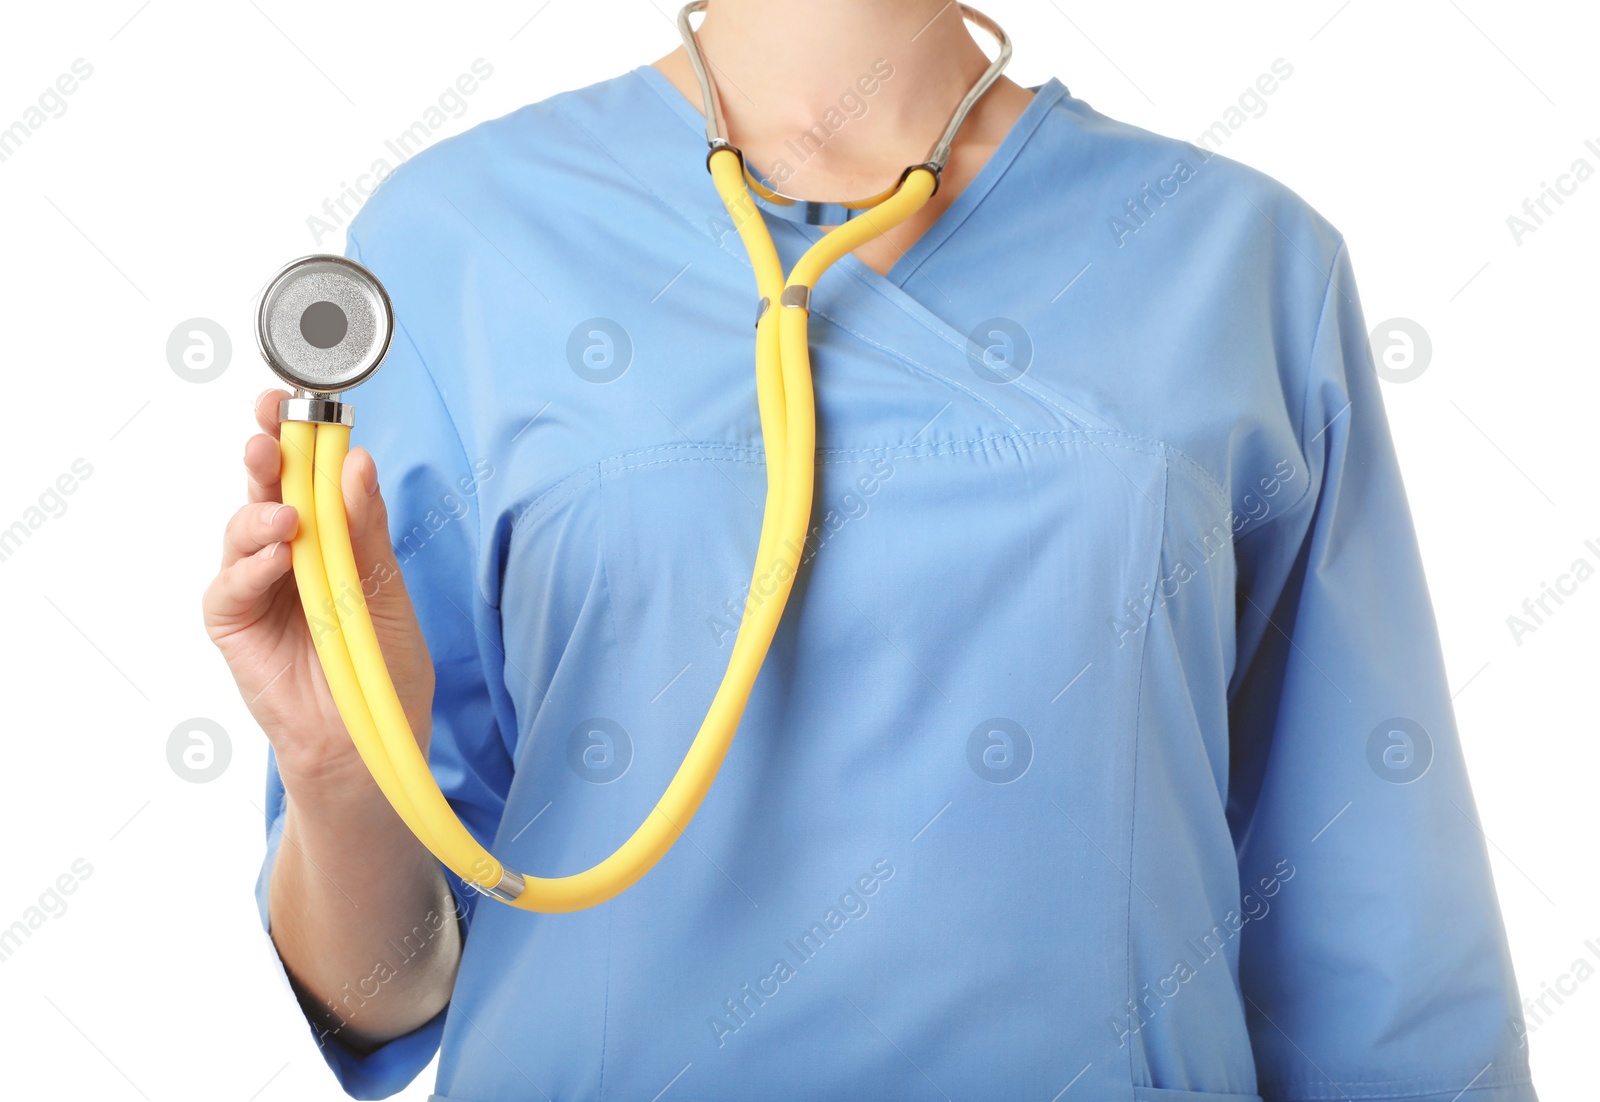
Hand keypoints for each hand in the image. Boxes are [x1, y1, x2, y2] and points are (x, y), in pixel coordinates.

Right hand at [201, 389, 435, 798]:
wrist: (370, 738)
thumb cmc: (383, 664)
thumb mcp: (387, 588)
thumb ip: (368, 530)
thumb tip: (357, 462)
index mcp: (329, 532)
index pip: (307, 471)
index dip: (297, 433)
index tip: (294, 400)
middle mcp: (287, 549)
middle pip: (267, 487)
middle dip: (266, 452)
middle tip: (270, 433)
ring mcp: (256, 584)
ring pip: (243, 528)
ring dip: (262, 514)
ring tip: (288, 519)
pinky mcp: (233, 622)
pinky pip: (231, 584)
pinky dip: (251, 567)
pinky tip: (277, 559)